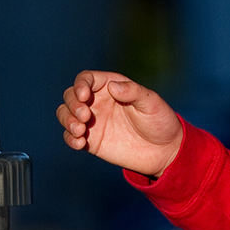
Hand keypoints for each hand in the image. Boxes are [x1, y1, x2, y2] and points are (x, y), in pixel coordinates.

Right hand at [57, 70, 182, 177]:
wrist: (163, 150)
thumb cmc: (160, 121)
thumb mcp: (151, 103)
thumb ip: (133, 92)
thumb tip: (112, 86)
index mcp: (111, 87)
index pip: (86, 78)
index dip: (80, 84)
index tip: (84, 95)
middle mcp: (98, 101)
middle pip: (71, 95)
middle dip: (72, 104)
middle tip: (85, 116)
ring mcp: (93, 121)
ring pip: (66, 114)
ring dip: (67, 120)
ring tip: (80, 130)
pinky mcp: (91, 140)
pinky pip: (71, 136)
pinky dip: (70, 139)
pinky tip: (80, 143)